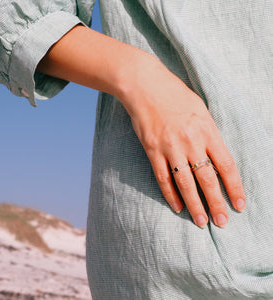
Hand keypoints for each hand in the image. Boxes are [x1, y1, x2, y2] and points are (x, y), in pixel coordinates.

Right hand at [119, 56, 245, 227]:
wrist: (146, 85)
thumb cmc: (175, 94)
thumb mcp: (201, 109)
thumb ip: (209, 133)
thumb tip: (215, 156)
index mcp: (207, 130)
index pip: (226, 165)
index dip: (234, 187)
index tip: (239, 204)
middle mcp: (191, 141)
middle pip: (207, 179)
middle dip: (216, 203)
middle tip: (222, 222)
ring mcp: (170, 147)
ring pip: (185, 183)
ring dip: (195, 205)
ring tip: (201, 222)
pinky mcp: (152, 149)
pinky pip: (163, 177)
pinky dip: (170, 194)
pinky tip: (177, 207)